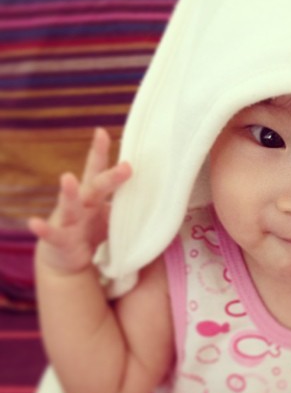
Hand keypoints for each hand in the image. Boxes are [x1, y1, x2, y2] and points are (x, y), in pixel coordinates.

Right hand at [28, 128, 131, 273]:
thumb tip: (155, 198)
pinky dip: (42, 228)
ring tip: (67, 178)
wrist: (66, 260)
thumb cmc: (91, 233)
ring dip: (69, 192)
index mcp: (94, 198)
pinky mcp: (58, 240)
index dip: (101, 152)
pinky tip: (34, 222)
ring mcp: (68, 221)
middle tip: (127, 167)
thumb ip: (125, 207)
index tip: (103, 132)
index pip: (99, 172)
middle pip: (94, 186)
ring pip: (70, 206)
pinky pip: (51, 234)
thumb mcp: (110, 218)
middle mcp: (81, 205)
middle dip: (109, 176)